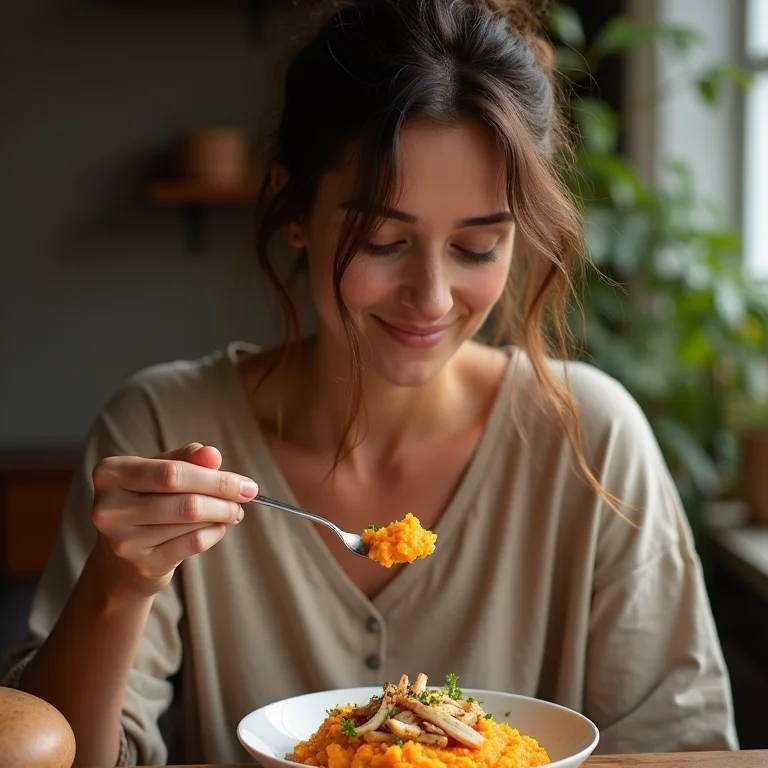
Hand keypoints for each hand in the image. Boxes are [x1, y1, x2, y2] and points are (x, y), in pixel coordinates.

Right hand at [90, 443, 257, 597]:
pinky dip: (214, 534)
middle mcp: (110, 507)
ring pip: (191, 522)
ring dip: (221, 515)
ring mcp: (123, 541)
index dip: (215, 478)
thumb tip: (213, 455)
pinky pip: (192, 544)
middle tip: (246, 497)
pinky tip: (217, 528)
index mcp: (111, 473)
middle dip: (224, 497)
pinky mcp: (141, 565)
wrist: (122, 558)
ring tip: (231, 512)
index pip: (172, 473)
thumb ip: (187, 458)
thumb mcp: (161, 471)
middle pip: (185, 500)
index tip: (245, 483)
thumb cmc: (147, 500)